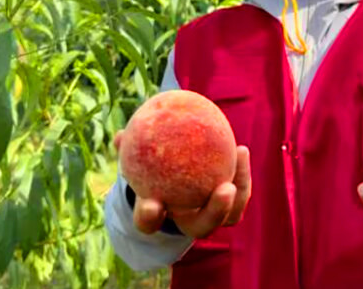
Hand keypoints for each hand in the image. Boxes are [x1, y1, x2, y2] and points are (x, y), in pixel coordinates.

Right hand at [115, 130, 251, 238]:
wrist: (175, 188)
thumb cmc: (154, 172)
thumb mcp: (139, 162)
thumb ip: (129, 152)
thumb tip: (119, 136)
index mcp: (161, 216)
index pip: (149, 222)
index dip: (149, 217)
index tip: (151, 205)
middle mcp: (188, 223)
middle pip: (202, 227)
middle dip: (215, 212)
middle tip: (225, 189)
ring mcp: (211, 217)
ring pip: (229, 216)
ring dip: (238, 192)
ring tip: (240, 157)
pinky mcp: (229, 207)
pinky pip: (240, 195)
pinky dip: (242, 175)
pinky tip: (241, 149)